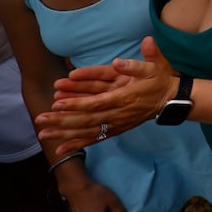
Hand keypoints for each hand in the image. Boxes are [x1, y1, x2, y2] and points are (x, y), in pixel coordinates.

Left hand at [39, 37, 178, 155]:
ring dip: (64, 134)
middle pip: (87, 120)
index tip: (58, 103)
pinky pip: (94, 139)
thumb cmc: (161, 80)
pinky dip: (77, 144)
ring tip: (42, 134)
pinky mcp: (116, 130)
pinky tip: (60, 149)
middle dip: (62, 121)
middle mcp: (119, 114)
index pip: (97, 103)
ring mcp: (117, 124)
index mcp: (125, 97)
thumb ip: (137, 63)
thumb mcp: (156, 66)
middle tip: (40, 119)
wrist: (171, 99)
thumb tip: (119, 62)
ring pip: (87, 132)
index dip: (77, 104)